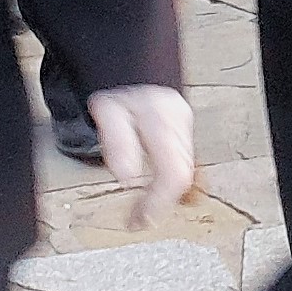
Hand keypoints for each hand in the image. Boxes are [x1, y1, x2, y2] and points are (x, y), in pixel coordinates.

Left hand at [85, 84, 196, 227]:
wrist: (131, 70)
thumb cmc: (117, 92)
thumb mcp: (106, 112)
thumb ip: (117, 143)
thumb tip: (127, 177)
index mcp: (162, 119)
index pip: (173, 172)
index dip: (159, 202)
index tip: (141, 220)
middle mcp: (180, 122)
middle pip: (182, 176)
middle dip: (160, 203)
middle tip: (139, 220)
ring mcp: (185, 125)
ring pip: (184, 171)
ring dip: (164, 194)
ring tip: (141, 210)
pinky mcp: (184, 128)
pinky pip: (183, 162)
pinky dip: (168, 181)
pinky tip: (154, 191)